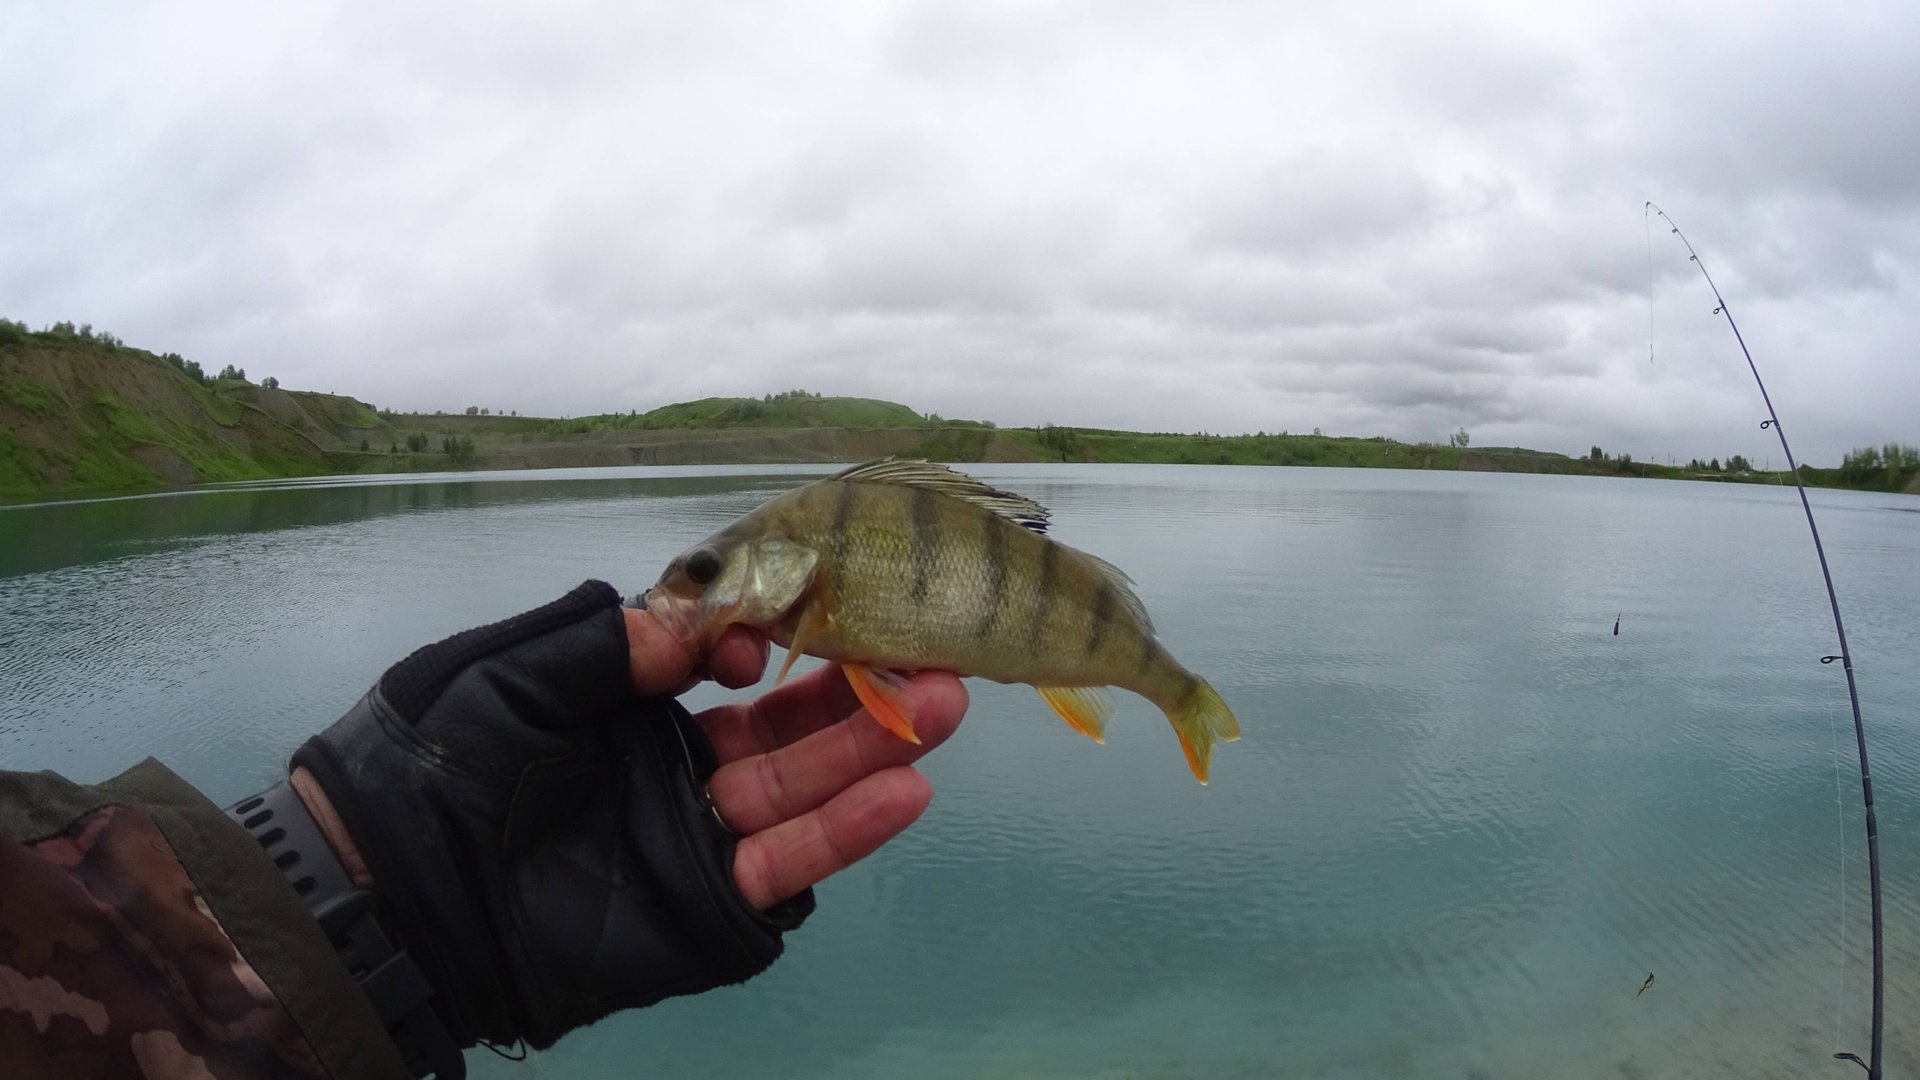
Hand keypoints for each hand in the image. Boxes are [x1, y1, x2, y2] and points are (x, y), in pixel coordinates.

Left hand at [290, 581, 965, 1049]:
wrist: (390, 889)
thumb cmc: (435, 763)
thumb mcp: (517, 674)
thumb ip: (614, 643)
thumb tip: (707, 624)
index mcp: (634, 717)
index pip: (737, 676)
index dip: (774, 644)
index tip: (772, 633)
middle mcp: (679, 777)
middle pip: (792, 733)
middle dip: (861, 692)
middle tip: (932, 650)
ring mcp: (695, 845)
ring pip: (805, 795)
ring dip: (875, 750)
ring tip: (944, 704)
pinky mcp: (702, 912)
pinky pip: (785, 870)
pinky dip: (846, 834)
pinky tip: (905, 792)